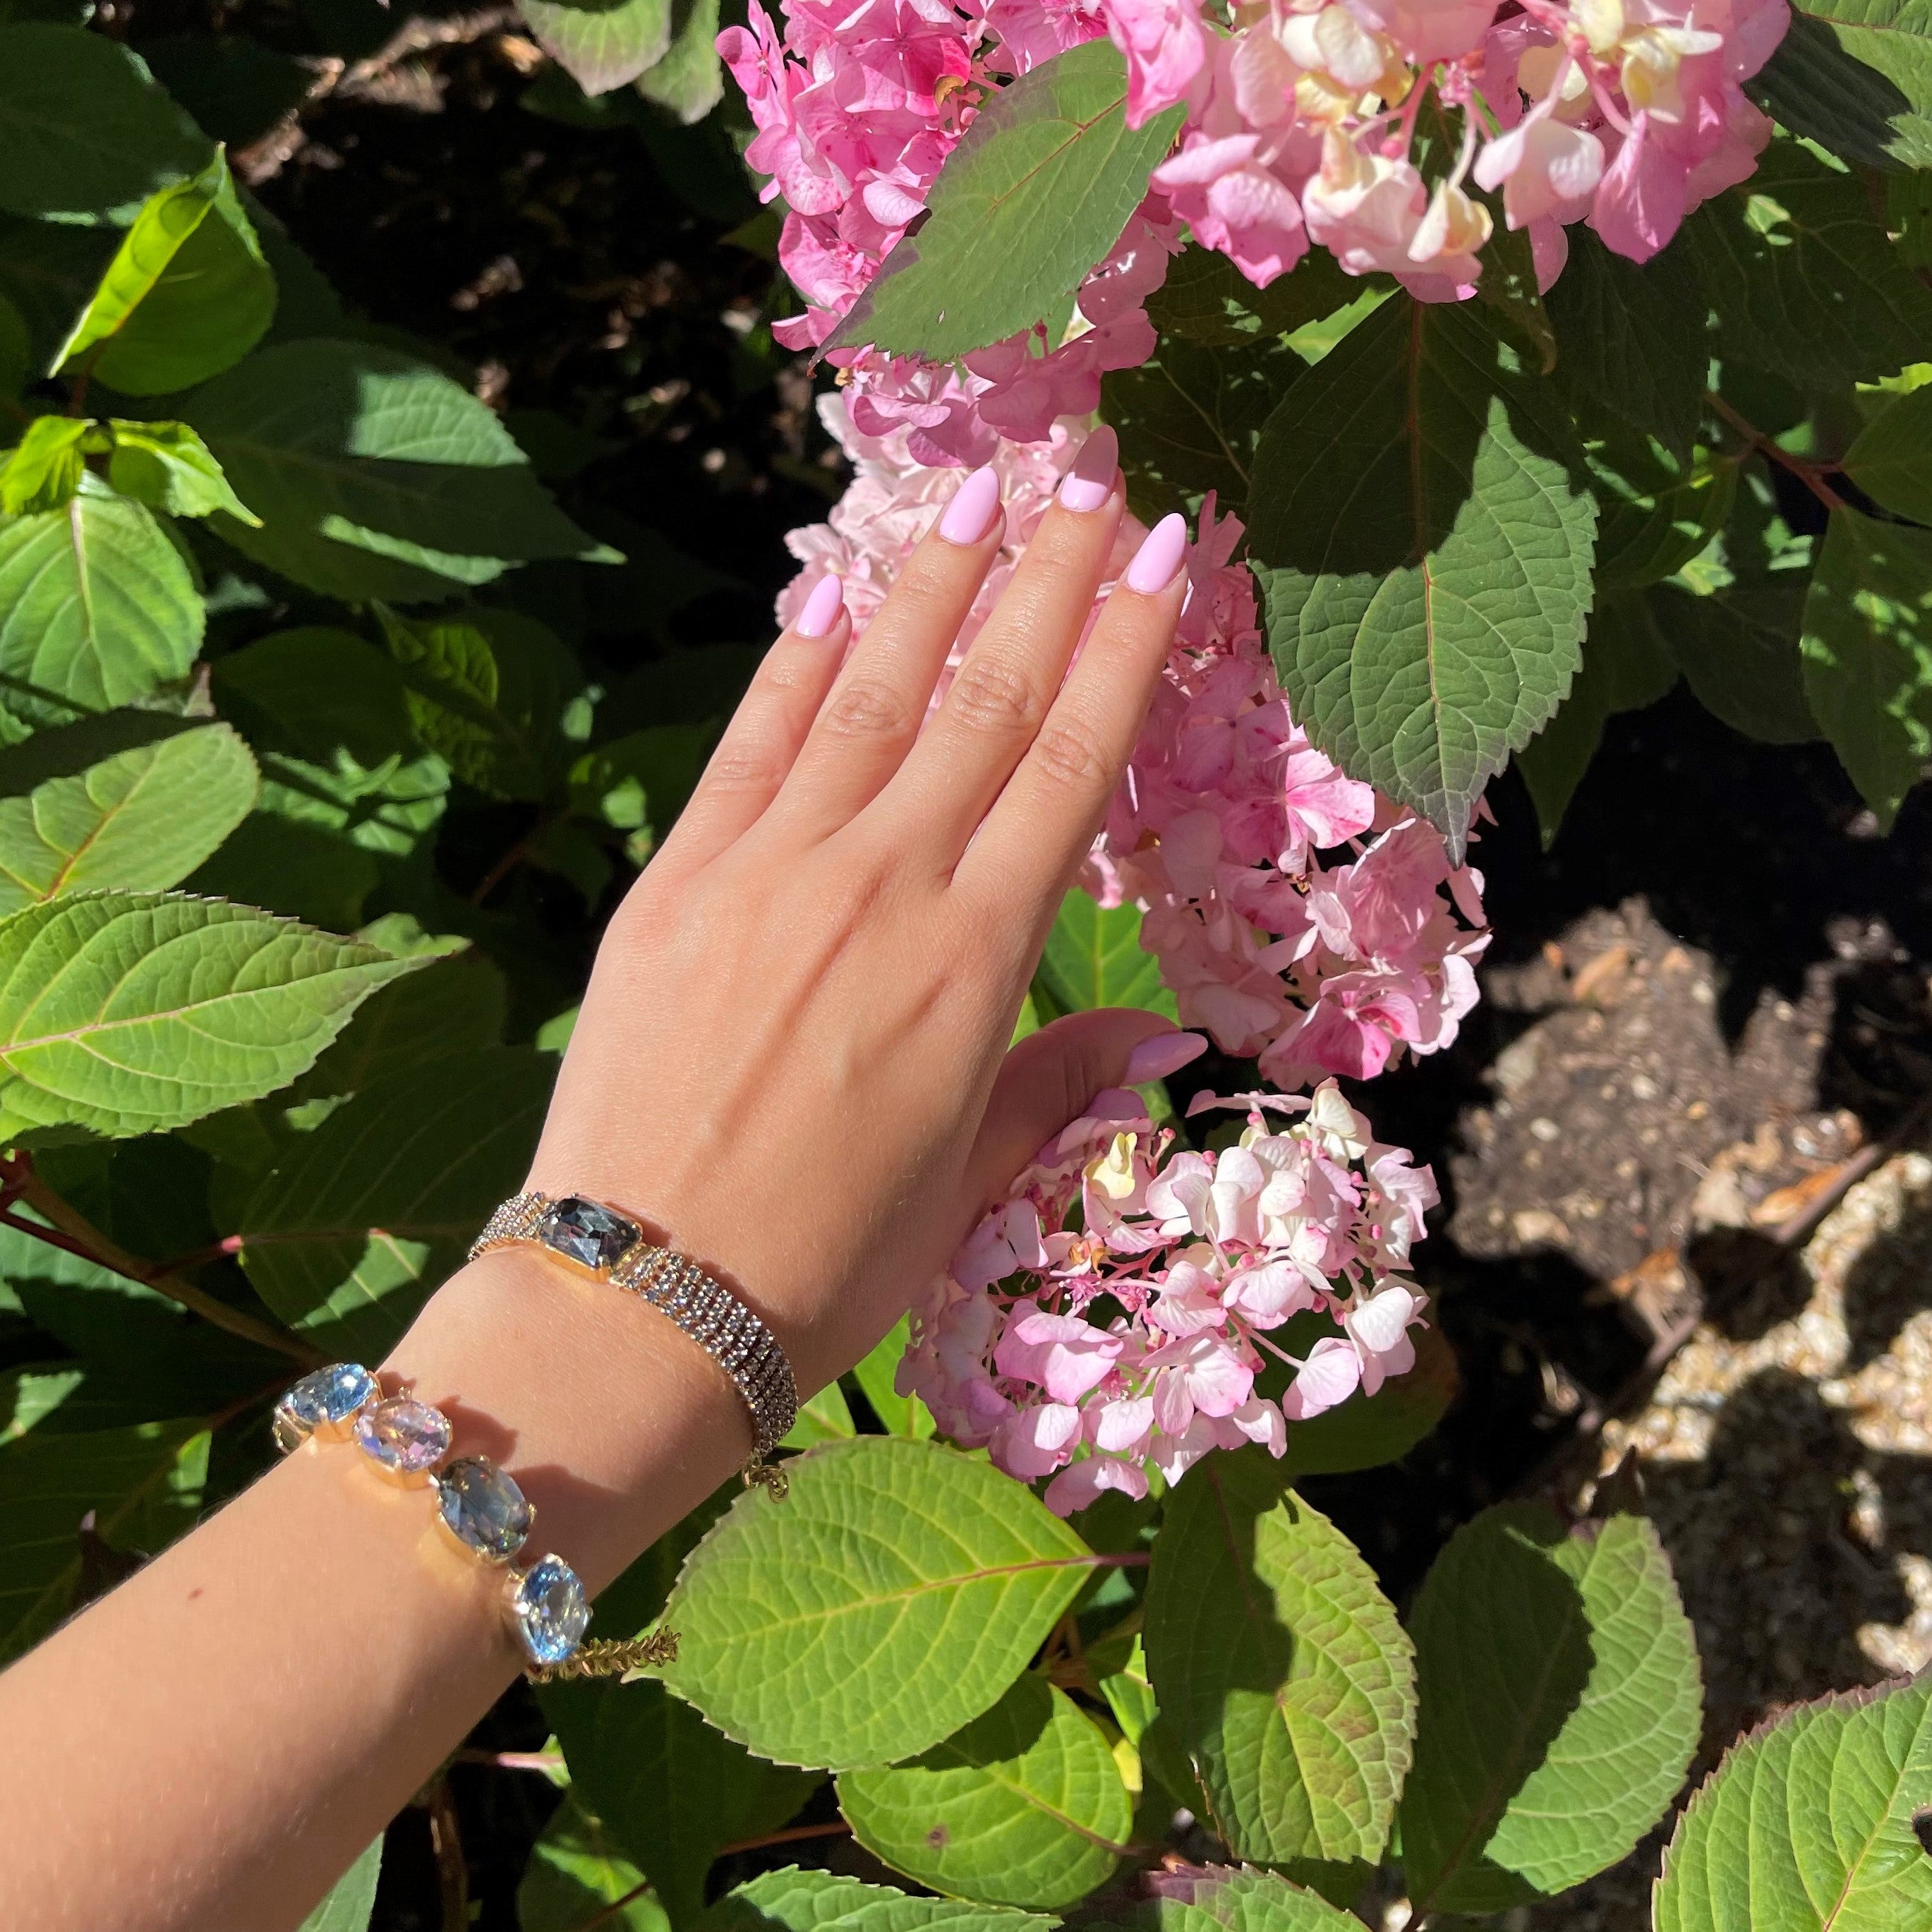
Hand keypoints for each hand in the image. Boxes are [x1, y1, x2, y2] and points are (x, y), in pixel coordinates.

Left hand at [528, 435, 1200, 1394]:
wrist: (640, 1303)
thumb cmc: (826, 1266)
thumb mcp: (966, 1182)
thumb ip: (1055, 1084)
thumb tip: (1158, 1041)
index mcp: (976, 962)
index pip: (1072, 764)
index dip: (1127, 646)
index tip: (1166, 548)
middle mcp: (882, 887)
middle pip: (986, 699)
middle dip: (1049, 575)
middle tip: (1091, 468)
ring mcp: (771, 871)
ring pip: (871, 693)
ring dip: (931, 585)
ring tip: (979, 492)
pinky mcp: (678, 881)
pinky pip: (753, 744)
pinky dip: (795, 663)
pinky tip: (831, 595)